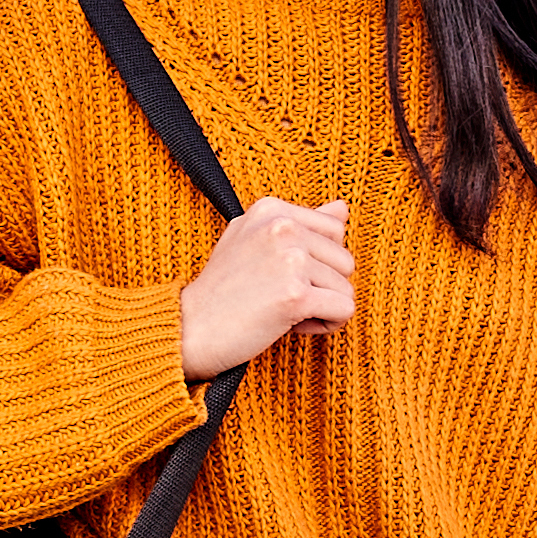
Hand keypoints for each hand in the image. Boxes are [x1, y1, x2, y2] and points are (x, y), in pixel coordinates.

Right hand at [180, 198, 351, 377]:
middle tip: (279, 297)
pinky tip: (291, 325)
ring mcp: (290, 259)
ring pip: (346, 288)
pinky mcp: (296, 295)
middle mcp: (282, 226)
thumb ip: (300, 223)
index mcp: (271, 209)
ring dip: (321, 308)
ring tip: (281, 311)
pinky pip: (344, 310)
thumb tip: (342, 208)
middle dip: (322, 287)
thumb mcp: (255, 241)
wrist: (190, 329)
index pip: (334, 231)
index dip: (316, 262)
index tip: (280, 276)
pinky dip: (326, 325)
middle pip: (344, 261)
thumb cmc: (223, 291)